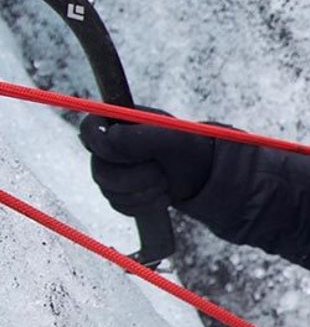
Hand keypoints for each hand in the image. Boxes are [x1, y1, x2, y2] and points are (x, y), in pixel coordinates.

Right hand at [78, 112, 214, 215]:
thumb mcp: (170, 137)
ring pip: (109, 192)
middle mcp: (106, 145)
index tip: (136, 154)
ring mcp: (109, 169)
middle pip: (100, 171)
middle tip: (160, 172)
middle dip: (136, 178)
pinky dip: (145, 205)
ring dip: (144, 191)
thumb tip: (106, 139)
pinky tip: (161, 195)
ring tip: (165, 181)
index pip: (89, 130)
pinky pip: (120, 206)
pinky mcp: (117, 192)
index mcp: (115, 120)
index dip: (108, 147)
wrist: (201, 173)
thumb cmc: (187, 148)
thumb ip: (136, 136)